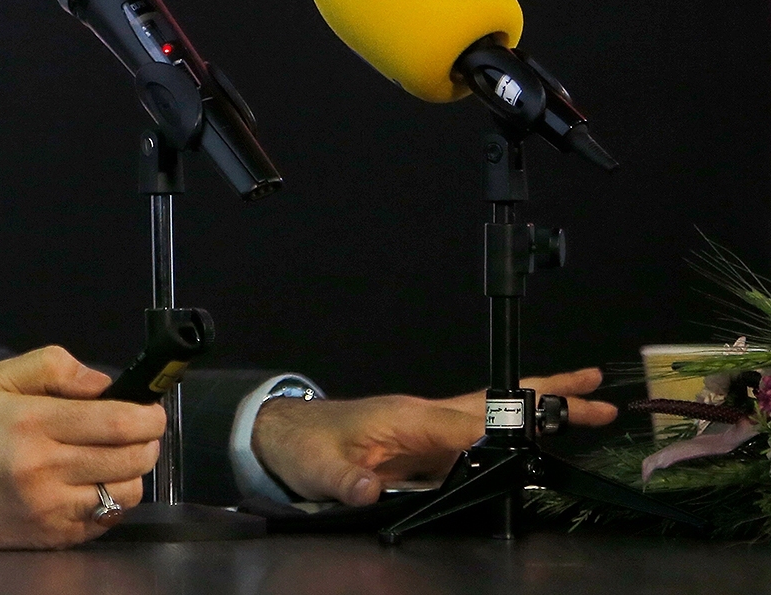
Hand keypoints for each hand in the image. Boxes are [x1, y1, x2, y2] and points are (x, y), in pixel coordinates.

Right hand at [0, 346, 165, 581]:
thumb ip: (52, 366)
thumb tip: (103, 383)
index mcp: (33, 423)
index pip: (116, 421)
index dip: (148, 415)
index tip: (152, 411)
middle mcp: (45, 468)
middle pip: (131, 458)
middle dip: (148, 441)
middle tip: (140, 432)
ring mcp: (53, 509)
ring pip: (127, 492)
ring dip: (133, 472)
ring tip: (115, 459)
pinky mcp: (56, 537)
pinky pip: (108, 519)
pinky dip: (112, 500)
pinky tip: (92, 484)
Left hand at [251, 368, 618, 505]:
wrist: (282, 436)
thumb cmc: (303, 445)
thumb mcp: (320, 467)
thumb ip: (346, 479)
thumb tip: (368, 490)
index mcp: (410, 417)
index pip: (471, 420)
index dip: (512, 423)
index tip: (556, 422)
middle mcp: (427, 416)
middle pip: (497, 403)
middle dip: (548, 396)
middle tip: (598, 390)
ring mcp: (430, 429)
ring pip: (494, 416)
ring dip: (541, 413)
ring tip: (589, 409)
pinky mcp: (427, 445)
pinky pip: (480, 436)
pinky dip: (515, 435)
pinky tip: (539, 443)